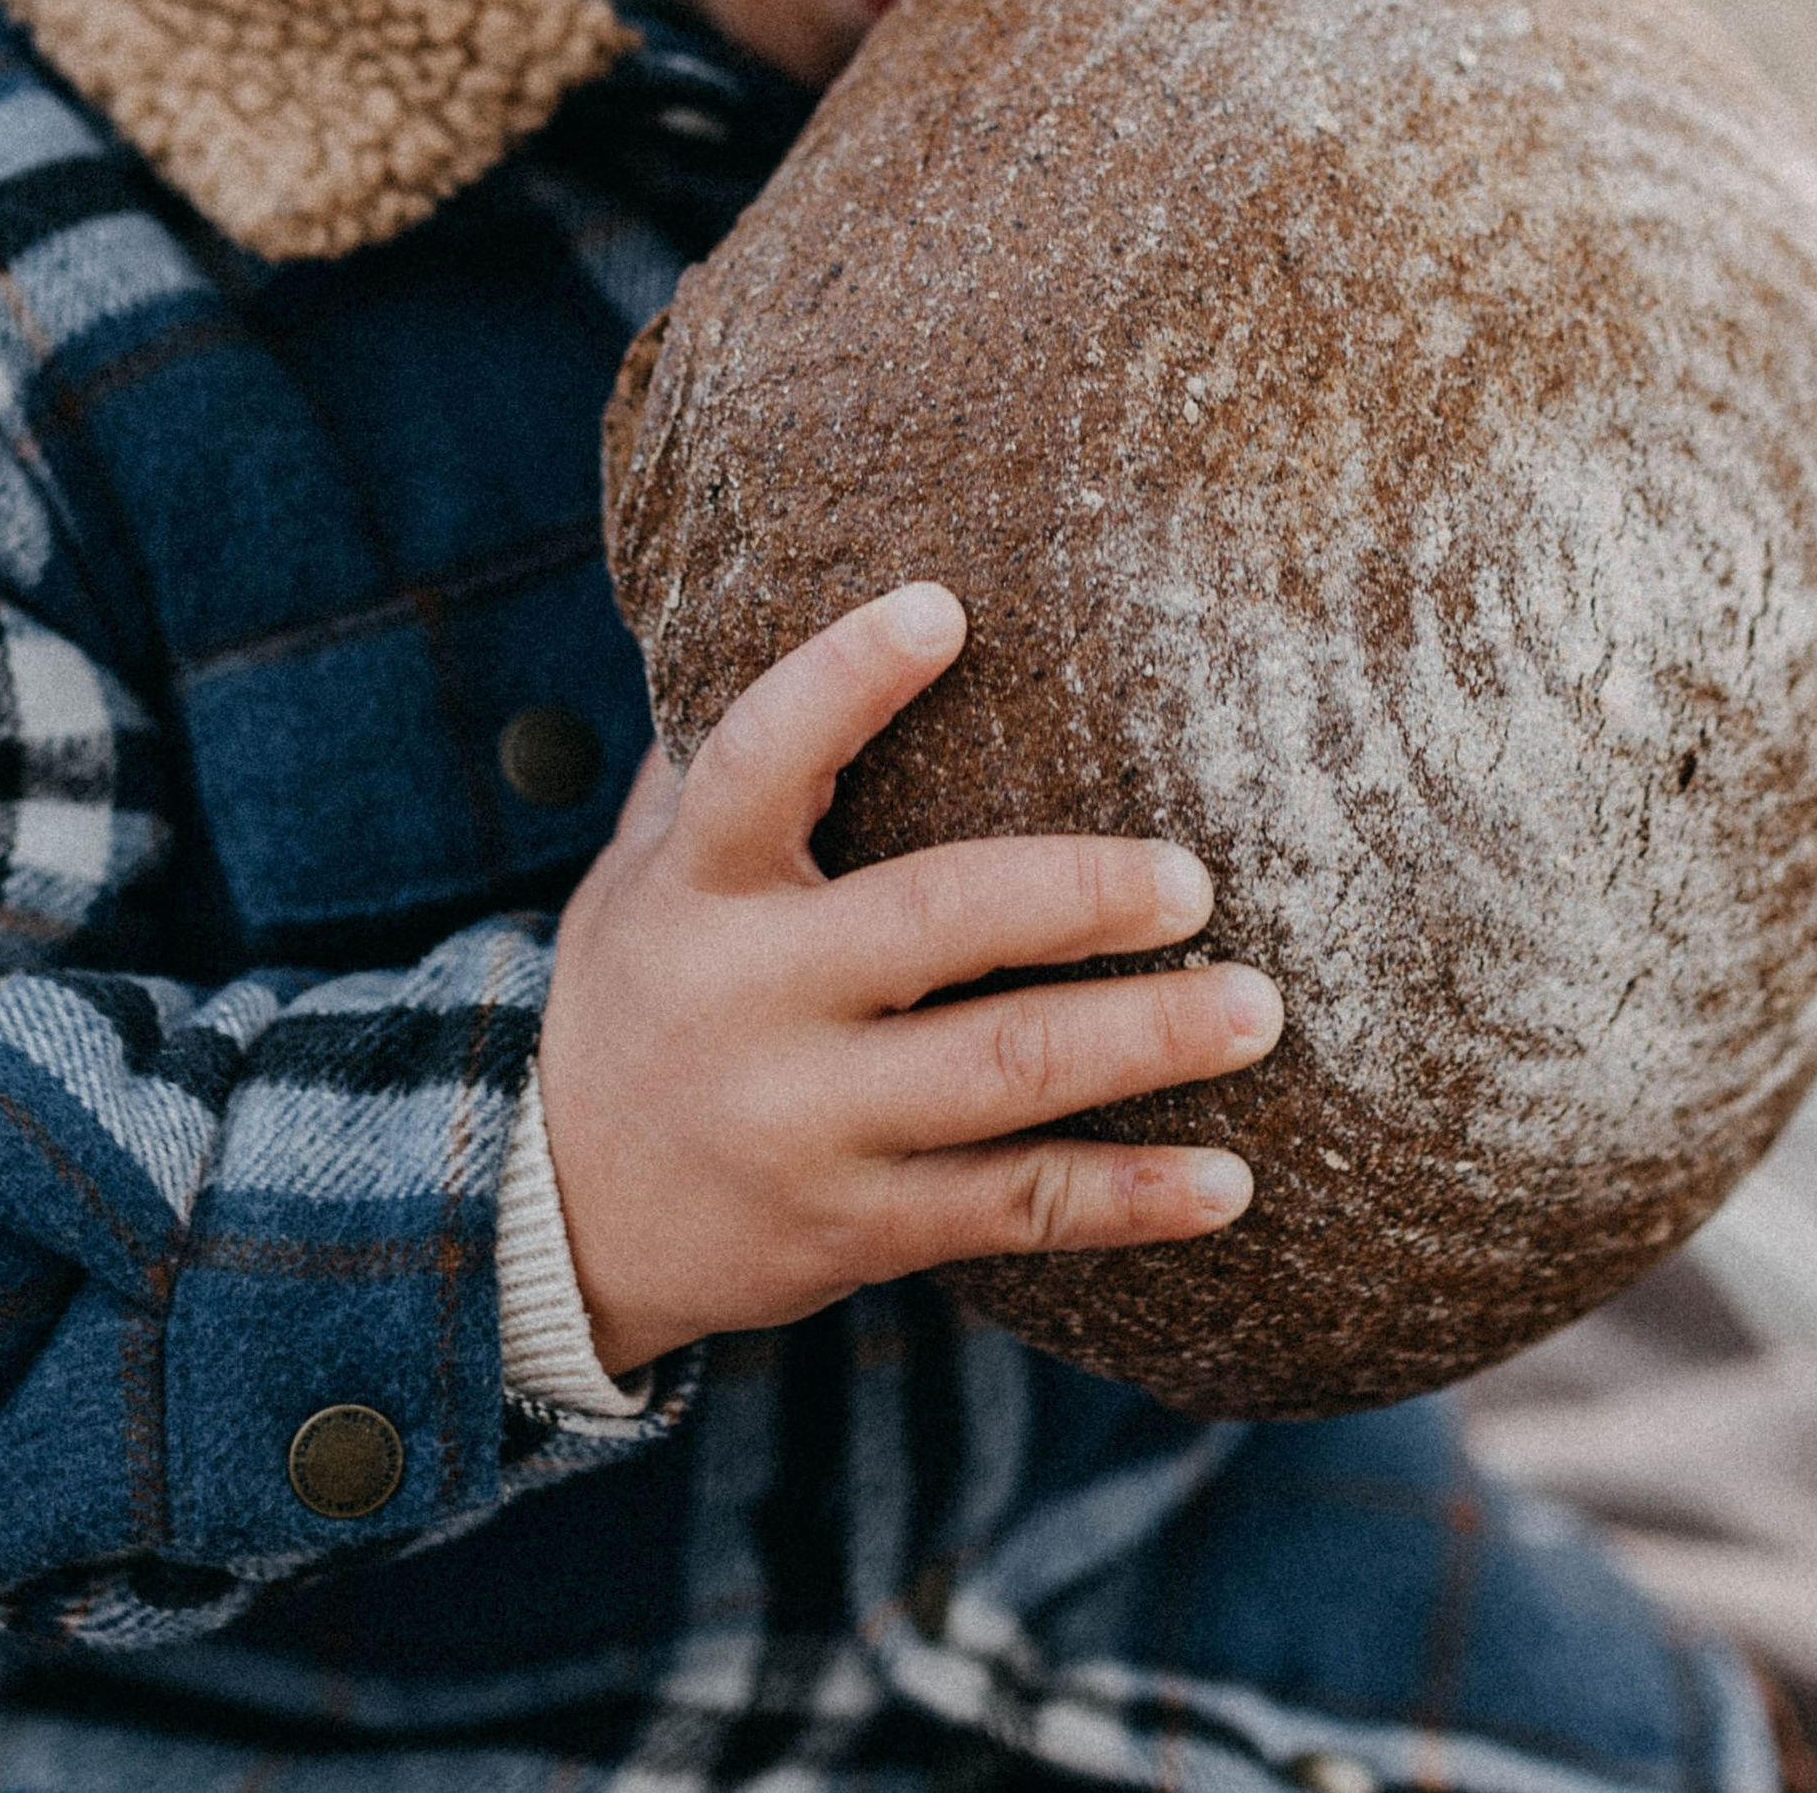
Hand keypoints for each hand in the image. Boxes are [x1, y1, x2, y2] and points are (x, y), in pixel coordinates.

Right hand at [537, 582, 1280, 1377]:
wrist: (557, 1221)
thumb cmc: (639, 993)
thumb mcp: (639, 874)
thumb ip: (716, 761)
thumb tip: (795, 586)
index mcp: (696, 886)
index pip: (758, 760)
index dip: (846, 681)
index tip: (945, 606)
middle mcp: (750, 1000)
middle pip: (934, 924)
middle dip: (1078, 894)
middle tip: (1195, 878)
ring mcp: (808, 1125)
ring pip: (1003, 1076)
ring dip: (1147, 1041)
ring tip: (1260, 1007)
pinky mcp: (857, 1228)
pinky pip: (1015, 1210)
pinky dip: (1130, 1198)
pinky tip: (1232, 1181)